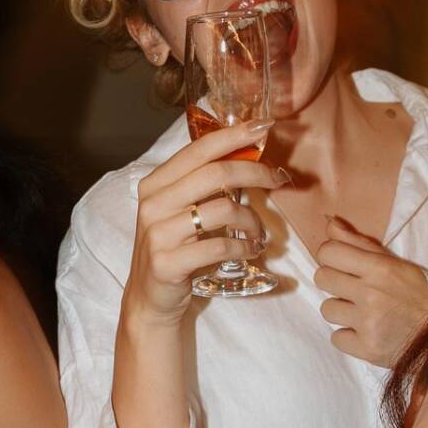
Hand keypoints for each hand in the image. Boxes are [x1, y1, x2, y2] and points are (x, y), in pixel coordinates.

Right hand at [122, 121, 284, 326]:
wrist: (150, 300)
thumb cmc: (173, 251)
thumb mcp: (179, 211)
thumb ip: (201, 185)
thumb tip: (246, 155)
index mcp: (155, 184)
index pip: (198, 149)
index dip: (233, 136)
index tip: (263, 127)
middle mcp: (152, 204)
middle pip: (215, 174)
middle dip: (255, 172)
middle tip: (278, 179)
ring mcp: (158, 234)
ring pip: (222, 210)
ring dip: (252, 220)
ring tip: (259, 232)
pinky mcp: (168, 264)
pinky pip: (220, 247)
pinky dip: (244, 248)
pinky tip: (251, 251)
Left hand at [313, 220, 427, 365]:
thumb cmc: (419, 294)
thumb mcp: (395, 263)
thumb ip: (359, 243)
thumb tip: (329, 222)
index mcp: (380, 268)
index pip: (328, 252)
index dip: (331, 257)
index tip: (342, 264)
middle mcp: (371, 294)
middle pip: (322, 278)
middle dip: (334, 282)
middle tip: (353, 290)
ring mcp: (368, 323)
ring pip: (327, 309)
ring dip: (341, 311)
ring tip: (362, 313)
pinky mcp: (367, 348)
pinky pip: (336, 338)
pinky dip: (349, 337)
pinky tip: (366, 332)